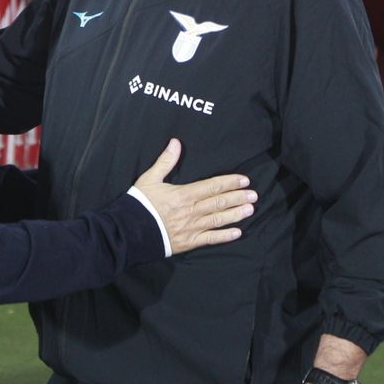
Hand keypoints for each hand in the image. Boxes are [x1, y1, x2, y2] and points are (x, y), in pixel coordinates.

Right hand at [132, 139, 255, 254]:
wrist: (128, 231)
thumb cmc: (140, 203)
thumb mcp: (150, 178)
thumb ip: (165, 161)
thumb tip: (176, 142)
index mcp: (183, 194)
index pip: (212, 186)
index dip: (230, 182)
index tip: (244, 180)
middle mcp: (191, 211)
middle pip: (219, 202)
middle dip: (238, 197)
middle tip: (254, 194)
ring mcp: (191, 228)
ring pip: (218, 220)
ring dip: (236, 214)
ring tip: (250, 209)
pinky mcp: (188, 242)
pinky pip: (210, 239)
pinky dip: (224, 236)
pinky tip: (237, 232)